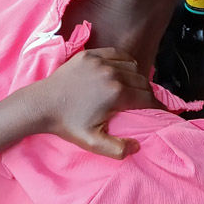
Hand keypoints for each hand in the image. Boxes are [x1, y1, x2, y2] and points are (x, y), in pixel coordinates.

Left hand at [23, 48, 159, 157]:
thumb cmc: (68, 124)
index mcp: (117, 94)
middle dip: (147, 93)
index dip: (157, 106)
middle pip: (142, 81)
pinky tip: (120, 71)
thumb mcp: (92, 143)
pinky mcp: (90, 54)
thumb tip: (137, 146)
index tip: (160, 111)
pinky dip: (123, 62)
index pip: (147, 97)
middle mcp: (112, 73)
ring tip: (133, 87)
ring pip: (132, 66)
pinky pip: (117, 54)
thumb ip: (118, 149)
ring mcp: (100, 61)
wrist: (43, 104)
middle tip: (145, 102)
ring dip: (136, 77)